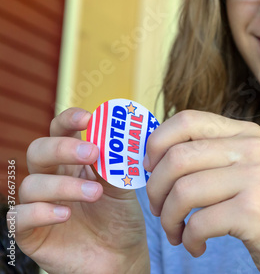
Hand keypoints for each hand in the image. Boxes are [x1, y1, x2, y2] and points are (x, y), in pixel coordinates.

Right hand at [10, 108, 149, 273]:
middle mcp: (52, 179)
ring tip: (95, 194)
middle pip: (39, 151)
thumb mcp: (123, 187)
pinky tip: (65, 214)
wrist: (122, 259)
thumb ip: (117, 163)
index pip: (61, 132)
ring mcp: (39, 205)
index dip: (68, 120)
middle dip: (63, 148)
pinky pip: (18, 217)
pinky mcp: (30, 233)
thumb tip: (115, 134)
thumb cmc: (121, 219)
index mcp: (73, 163)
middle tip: (92, 153)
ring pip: (31, 183)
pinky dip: (40, 212)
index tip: (88, 117)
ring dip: (64, 185)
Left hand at [145, 110, 259, 272]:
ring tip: (176, 232)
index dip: (157, 143)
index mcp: (246, 132)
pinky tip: (196, 246)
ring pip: (183, 191)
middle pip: (177, 157)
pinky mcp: (254, 210)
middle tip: (158, 210)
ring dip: (169, 219)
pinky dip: (189, 239)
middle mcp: (253, 148)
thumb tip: (152, 155)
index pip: (187, 120)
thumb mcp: (243, 169)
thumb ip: (208, 155)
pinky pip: (199, 223)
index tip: (149, 168)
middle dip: (155, 188)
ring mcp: (256, 177)